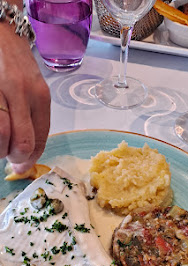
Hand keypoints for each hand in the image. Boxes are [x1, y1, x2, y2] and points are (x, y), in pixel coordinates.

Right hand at [0, 19, 49, 172]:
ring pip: (2, 136)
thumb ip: (31, 118)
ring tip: (0, 143)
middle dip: (14, 158)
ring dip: (0, 149)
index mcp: (40, 96)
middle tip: (8, 157)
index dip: (30, 159)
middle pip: (21, 142)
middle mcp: (22, 93)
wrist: (0, 33)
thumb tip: (24, 154)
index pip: (39, 139)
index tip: (22, 167)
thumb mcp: (32, 88)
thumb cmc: (15, 63)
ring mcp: (1, 91)